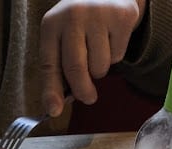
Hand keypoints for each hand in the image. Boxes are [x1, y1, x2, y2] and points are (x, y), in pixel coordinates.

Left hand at [40, 0, 146, 116]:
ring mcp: (99, 14)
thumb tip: (56, 107)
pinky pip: (118, 56)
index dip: (51, 91)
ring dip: (99, 70)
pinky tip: (110, 39)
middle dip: (82, 91)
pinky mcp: (122, 17)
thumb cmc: (78, 25)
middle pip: (76, 69)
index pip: (49, 64)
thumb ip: (58, 71)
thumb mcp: (61, 41)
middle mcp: (73, 16)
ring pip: (100, 66)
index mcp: (51, 25)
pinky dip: (115, 56)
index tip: (54, 111)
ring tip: (97, 51)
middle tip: (88, 98)